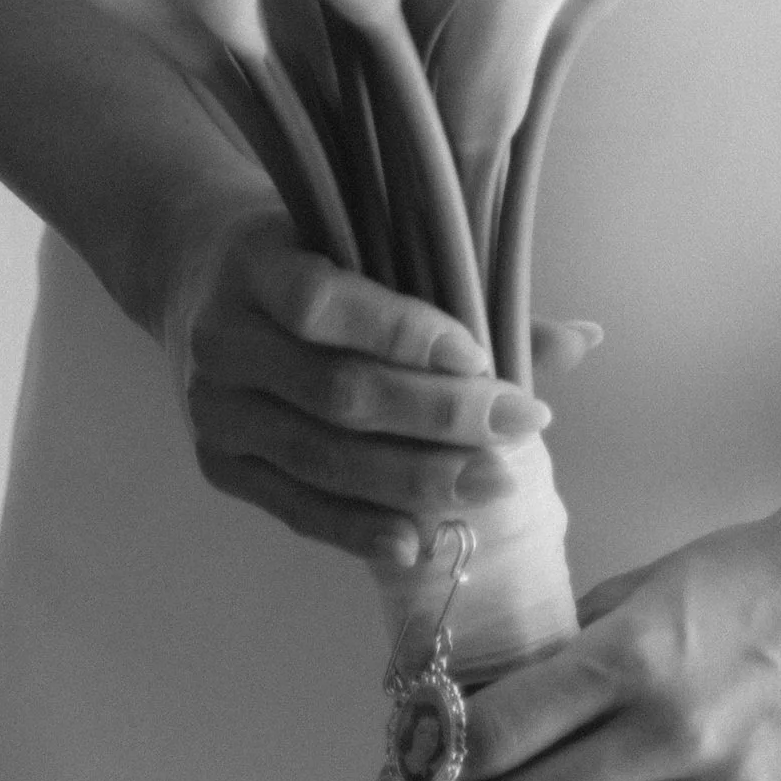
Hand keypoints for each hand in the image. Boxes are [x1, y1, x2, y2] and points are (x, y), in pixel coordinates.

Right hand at [165, 204, 574, 568]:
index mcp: (255, 263)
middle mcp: (224, 340)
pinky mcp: (220, 468)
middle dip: (437, 418)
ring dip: (415, 480)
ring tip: (492, 484)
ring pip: (322, 460)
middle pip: (335, 393)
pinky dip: (361, 529)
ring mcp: (215, 412)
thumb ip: (461, 289)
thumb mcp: (361, 240)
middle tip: (518, 428)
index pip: (323, 302)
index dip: (402, 332)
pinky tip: (420, 540)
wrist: (195, 276)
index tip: (480, 353)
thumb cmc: (308, 249)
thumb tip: (585, 340)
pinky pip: (296, 508)